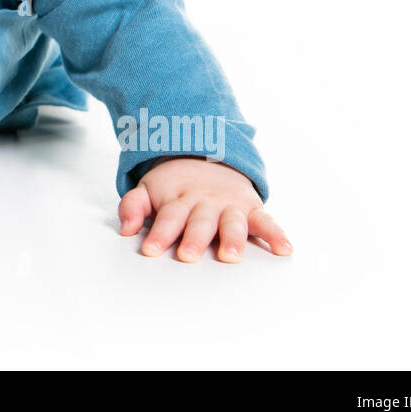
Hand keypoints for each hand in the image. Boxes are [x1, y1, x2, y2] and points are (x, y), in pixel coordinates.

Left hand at [117, 156, 292, 262]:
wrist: (206, 154)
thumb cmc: (175, 185)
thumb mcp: (150, 189)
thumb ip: (134, 206)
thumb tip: (125, 228)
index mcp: (178, 199)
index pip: (168, 217)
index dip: (159, 233)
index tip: (150, 250)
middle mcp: (205, 202)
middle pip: (199, 222)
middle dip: (194, 239)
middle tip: (187, 256)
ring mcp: (229, 205)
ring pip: (231, 222)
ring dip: (232, 239)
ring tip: (230, 256)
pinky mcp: (251, 208)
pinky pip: (266, 220)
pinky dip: (276, 234)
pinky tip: (284, 249)